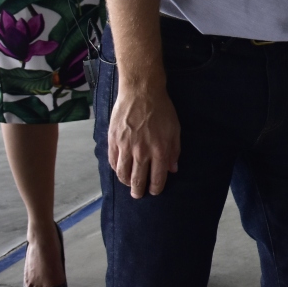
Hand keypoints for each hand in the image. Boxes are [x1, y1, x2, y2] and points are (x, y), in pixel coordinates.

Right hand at [108, 80, 180, 197]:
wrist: (141, 91)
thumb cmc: (161, 109)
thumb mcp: (175, 129)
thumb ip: (174, 150)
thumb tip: (173, 169)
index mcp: (159, 149)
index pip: (157, 177)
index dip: (156, 188)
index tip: (155, 191)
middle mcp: (141, 151)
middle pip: (137, 180)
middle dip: (139, 191)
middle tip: (139, 195)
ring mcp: (125, 146)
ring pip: (122, 174)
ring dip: (126, 182)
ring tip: (129, 184)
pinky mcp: (113, 140)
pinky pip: (112, 161)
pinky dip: (116, 169)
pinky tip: (120, 171)